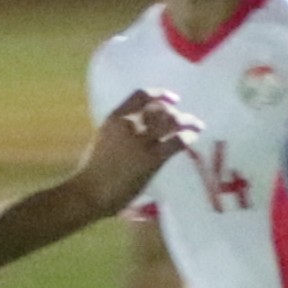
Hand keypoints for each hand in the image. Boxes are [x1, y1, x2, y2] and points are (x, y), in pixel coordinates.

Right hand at [72, 90, 199, 217]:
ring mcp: (141, 141)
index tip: (174, 99)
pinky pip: (178, 141)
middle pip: (162, 108)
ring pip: (173, 121)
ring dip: (189, 122)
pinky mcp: (152, 158)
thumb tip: (142, 128)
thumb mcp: (105, 140)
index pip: (141, 95)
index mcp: (114, 118)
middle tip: (186, 121)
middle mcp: (129, 125)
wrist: (89, 192)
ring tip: (198, 126)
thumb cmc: (94, 172)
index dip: (161, 94)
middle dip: (176, 113)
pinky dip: (189, 137)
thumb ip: (121, 131)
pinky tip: (192, 140)